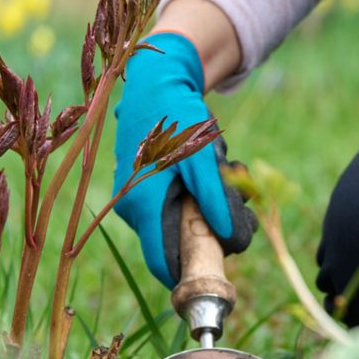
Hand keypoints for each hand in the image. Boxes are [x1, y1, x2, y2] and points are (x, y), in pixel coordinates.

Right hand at [112, 31, 256, 287]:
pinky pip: (159, 208)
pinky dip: (180, 201)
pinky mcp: (132, 187)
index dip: (184, 277)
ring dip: (191, 215)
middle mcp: (130, 207)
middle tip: (227, 213)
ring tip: (213, 181)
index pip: (159, 262)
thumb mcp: (202, 157)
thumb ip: (214, 199)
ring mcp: (129, 197)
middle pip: (166, 243)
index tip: (210, 277)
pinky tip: (193, 174)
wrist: (152, 82)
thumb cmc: (176, 117)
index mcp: (144, 205)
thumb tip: (229, 237)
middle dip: (197, 236)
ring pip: (165, 224)